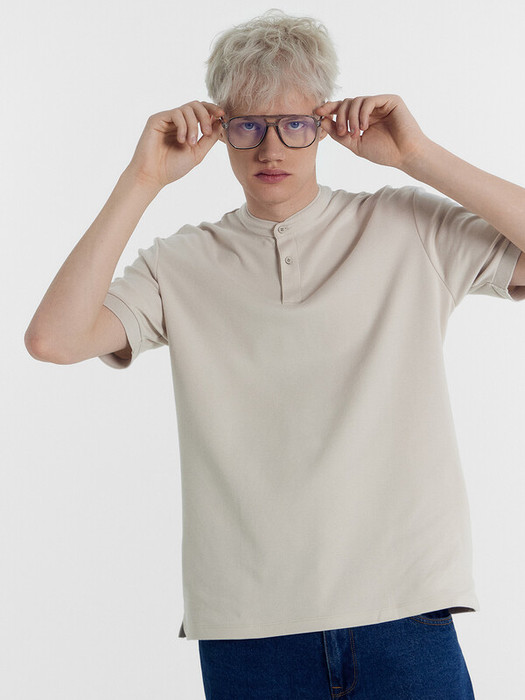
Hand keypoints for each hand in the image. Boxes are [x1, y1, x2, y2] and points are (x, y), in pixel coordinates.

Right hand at [126, 100, 224, 189]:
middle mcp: (177, 121)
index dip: (213, 110)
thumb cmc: (172, 167)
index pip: (201, 111)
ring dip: (194, 126)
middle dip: (205, 116)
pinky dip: (183, 126)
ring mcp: (167, 119)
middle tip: (206, 132)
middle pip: (196, 104)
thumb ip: (209, 138)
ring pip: (187, 108)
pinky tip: (181, 140)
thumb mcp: (198, 153)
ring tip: (191, 143)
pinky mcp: (157, 119)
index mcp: (187, 127)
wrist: (153, 176)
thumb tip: (221, 122)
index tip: (222, 115)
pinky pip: (176, 113)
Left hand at [315, 95, 429, 170]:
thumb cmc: (383, 152)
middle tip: (343, 133)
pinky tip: (365, 127)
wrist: (405, 155)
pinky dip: (362, 114)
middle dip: (340, 116)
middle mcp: (370, 109)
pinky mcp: (390, 100)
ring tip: (355, 133)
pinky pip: (368, 101)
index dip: (329, 108)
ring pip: (356, 100)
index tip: (317, 112)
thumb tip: (321, 119)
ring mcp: (380, 103)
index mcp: (362, 118)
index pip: (343, 108)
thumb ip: (339, 133)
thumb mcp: (355, 144)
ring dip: (351, 117)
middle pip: (346, 102)